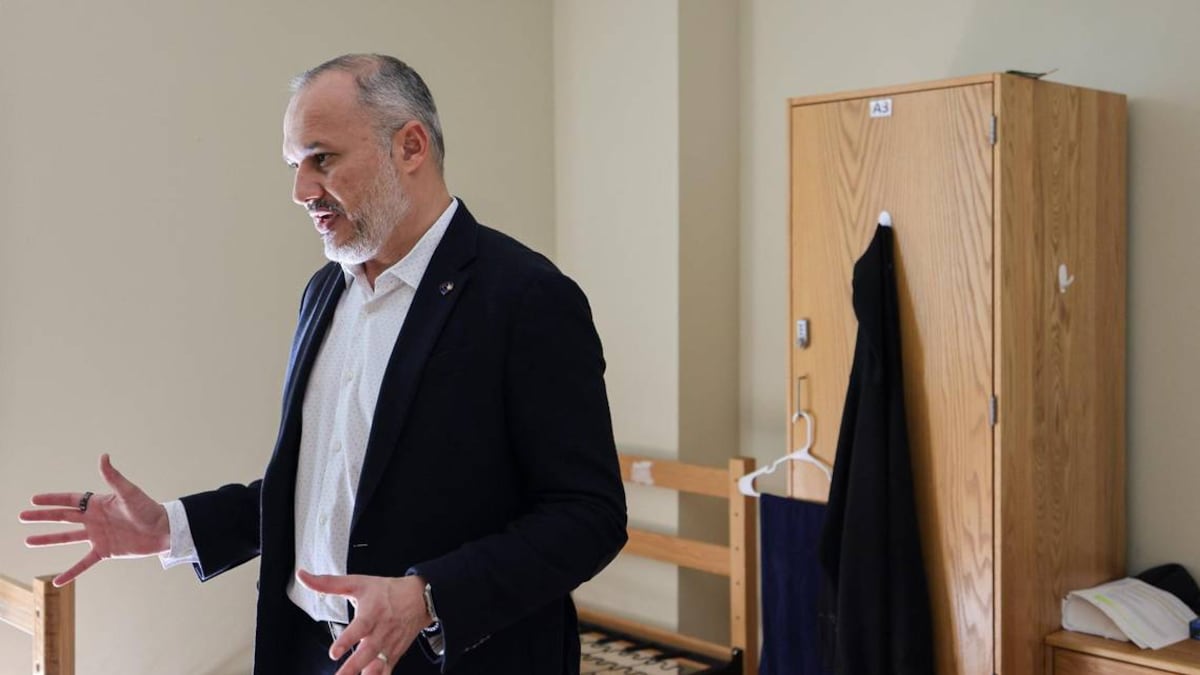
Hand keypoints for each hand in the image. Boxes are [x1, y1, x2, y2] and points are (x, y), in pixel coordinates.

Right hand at [19, 453, 169, 585]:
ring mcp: (98, 536)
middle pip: (63, 517)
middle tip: (22, 516)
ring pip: (67, 538)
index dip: (52, 500)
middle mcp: (94, 519)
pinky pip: (83, 563)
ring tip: (28, 541)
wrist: (163, 530)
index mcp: (98, 504)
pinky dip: (71, 572)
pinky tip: (57, 581)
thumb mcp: (129, 492)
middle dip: (42, 517)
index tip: (33, 500)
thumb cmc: (148, 509)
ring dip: (48, 539)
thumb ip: (113, 477)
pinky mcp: (105, 551)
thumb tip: (103, 456)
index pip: (70, 500)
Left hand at [296, 569, 431, 674]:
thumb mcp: (358, 583)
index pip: (359, 628)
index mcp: (372, 613)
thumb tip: (303, 577)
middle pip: (367, 653)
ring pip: (378, 666)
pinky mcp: (394, 655)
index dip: (347, 641)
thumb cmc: (386, 591)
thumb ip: (328, 583)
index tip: (334, 652)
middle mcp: (381, 632)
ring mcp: (389, 645)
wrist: (420, 598)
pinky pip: (386, 671)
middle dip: (352, 668)